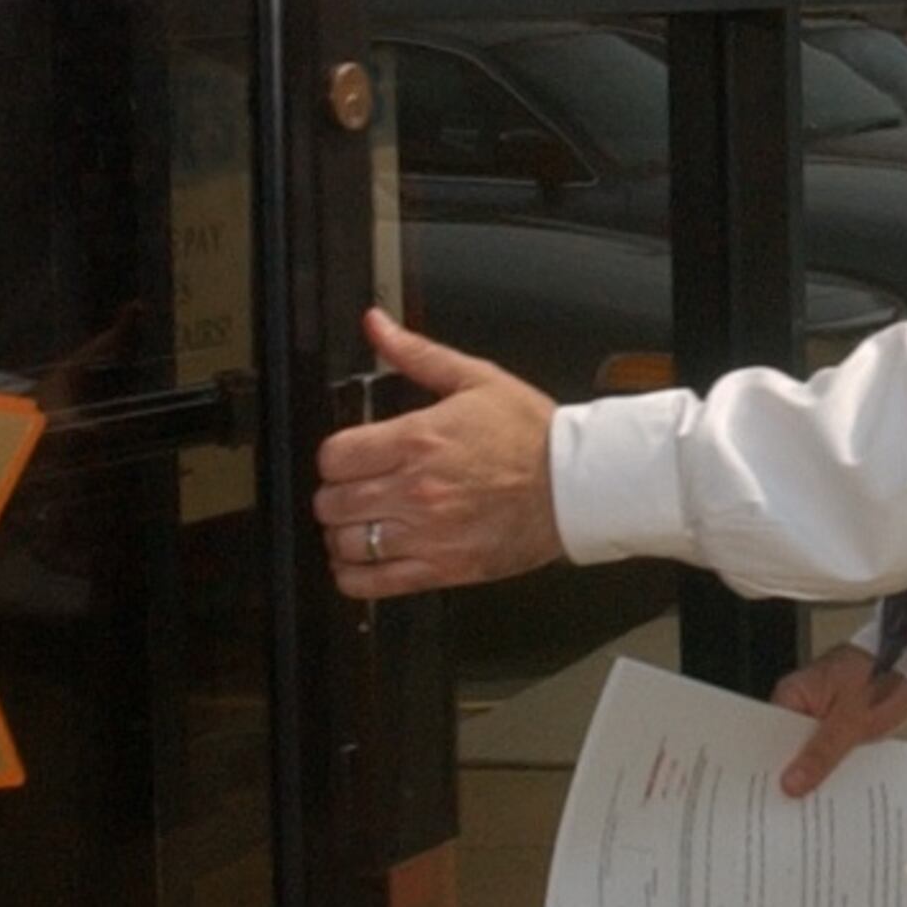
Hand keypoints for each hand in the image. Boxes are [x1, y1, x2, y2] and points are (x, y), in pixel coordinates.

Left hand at [314, 307, 563, 596]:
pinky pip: (371, 582)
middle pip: (332, 502)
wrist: (574, 486)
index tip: (348, 458)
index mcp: (417, 439)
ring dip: (343, 533)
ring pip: (345, 542)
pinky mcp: (441, 568)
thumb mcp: (474, 378)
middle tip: (353, 490)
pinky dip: (353, 575)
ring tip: (359, 524)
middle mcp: (415, 489)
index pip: (334, 456)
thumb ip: (415, 353)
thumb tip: (376, 324)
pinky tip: (360, 560)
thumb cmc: (531, 434)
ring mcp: (426, 533)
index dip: (335, 457)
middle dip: (336, 494)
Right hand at [773, 642, 906, 797]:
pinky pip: (826, 748)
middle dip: (792, 776)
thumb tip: (790, 784)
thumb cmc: (882, 680)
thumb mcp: (852, 722)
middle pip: (787, 746)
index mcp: (793, 694)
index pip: (768, 736)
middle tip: (793, 814)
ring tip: (815, 810)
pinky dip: (831, 765)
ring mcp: (818, 714)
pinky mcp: (835, 723)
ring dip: (814, 774)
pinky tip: (836, 791)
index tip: (770, 798)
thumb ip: (821, 753)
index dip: (770, 767)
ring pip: (808, 751)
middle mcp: (799, 704)